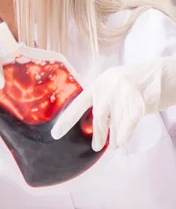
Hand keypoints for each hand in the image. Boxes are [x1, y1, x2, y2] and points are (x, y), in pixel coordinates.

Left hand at [51, 56, 175, 150]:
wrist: (167, 73)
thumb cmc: (142, 79)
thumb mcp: (116, 83)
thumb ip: (104, 98)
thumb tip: (97, 120)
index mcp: (100, 82)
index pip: (78, 104)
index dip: (66, 120)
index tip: (55, 134)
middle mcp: (108, 88)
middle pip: (97, 118)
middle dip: (96, 135)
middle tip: (94, 147)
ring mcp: (122, 96)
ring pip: (113, 125)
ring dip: (112, 137)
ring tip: (113, 145)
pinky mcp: (137, 104)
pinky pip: (126, 127)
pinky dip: (122, 136)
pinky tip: (120, 142)